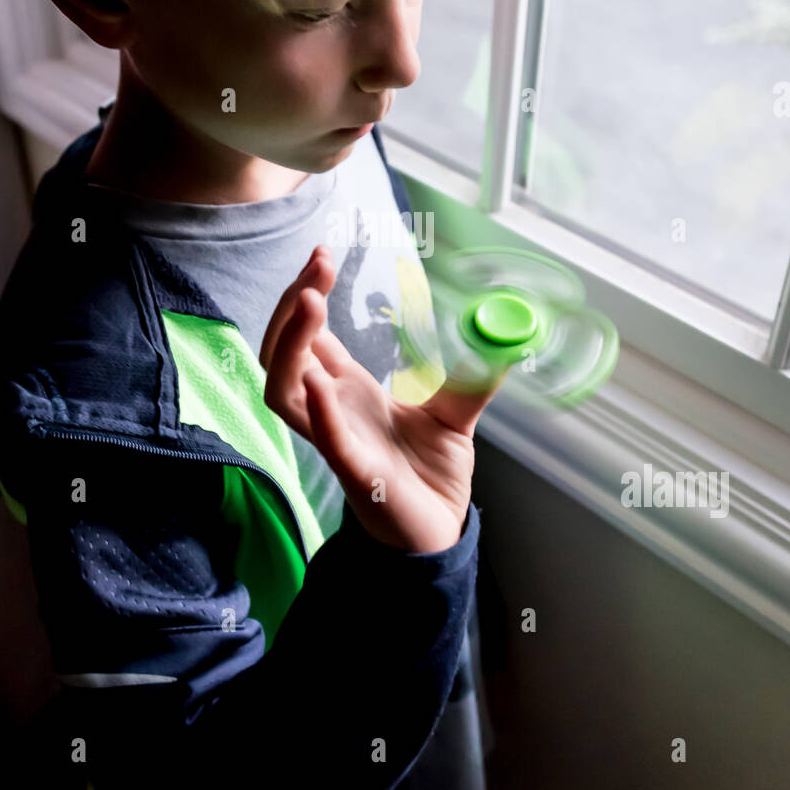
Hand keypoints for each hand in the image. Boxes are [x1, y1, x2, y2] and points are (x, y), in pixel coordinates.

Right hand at [259, 245, 508, 553]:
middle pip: (283, 352)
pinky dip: (319, 412)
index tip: (322, 255)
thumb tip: (506, 332)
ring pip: (283, 392)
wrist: (440, 534)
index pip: (310, 334)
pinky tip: (321, 383)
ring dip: (290, 347)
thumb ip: (470, 376)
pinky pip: (325, 442)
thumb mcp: (456, 415)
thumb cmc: (431, 477)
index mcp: (347, 390)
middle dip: (293, 306)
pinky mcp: (356, 474)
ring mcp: (336, 441)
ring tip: (310, 304)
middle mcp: (330, 410)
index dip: (308, 293)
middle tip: (317, 266)